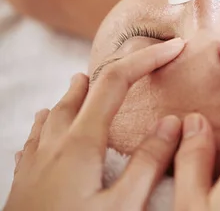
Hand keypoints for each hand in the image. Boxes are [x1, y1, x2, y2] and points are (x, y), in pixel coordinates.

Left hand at [5, 38, 185, 210]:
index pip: (117, 81)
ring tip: (92, 83)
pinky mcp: (24, 178)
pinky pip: (37, 132)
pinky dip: (53, 117)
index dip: (147, 58)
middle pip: (86, 87)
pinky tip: (50, 125)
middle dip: (119, 68)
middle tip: (145, 63)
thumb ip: (149, 162)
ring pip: (57, 108)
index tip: (175, 47)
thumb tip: (172, 122)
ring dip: (81, 90)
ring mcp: (34, 158)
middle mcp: (53, 141)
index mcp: (81, 142)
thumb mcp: (123, 208)